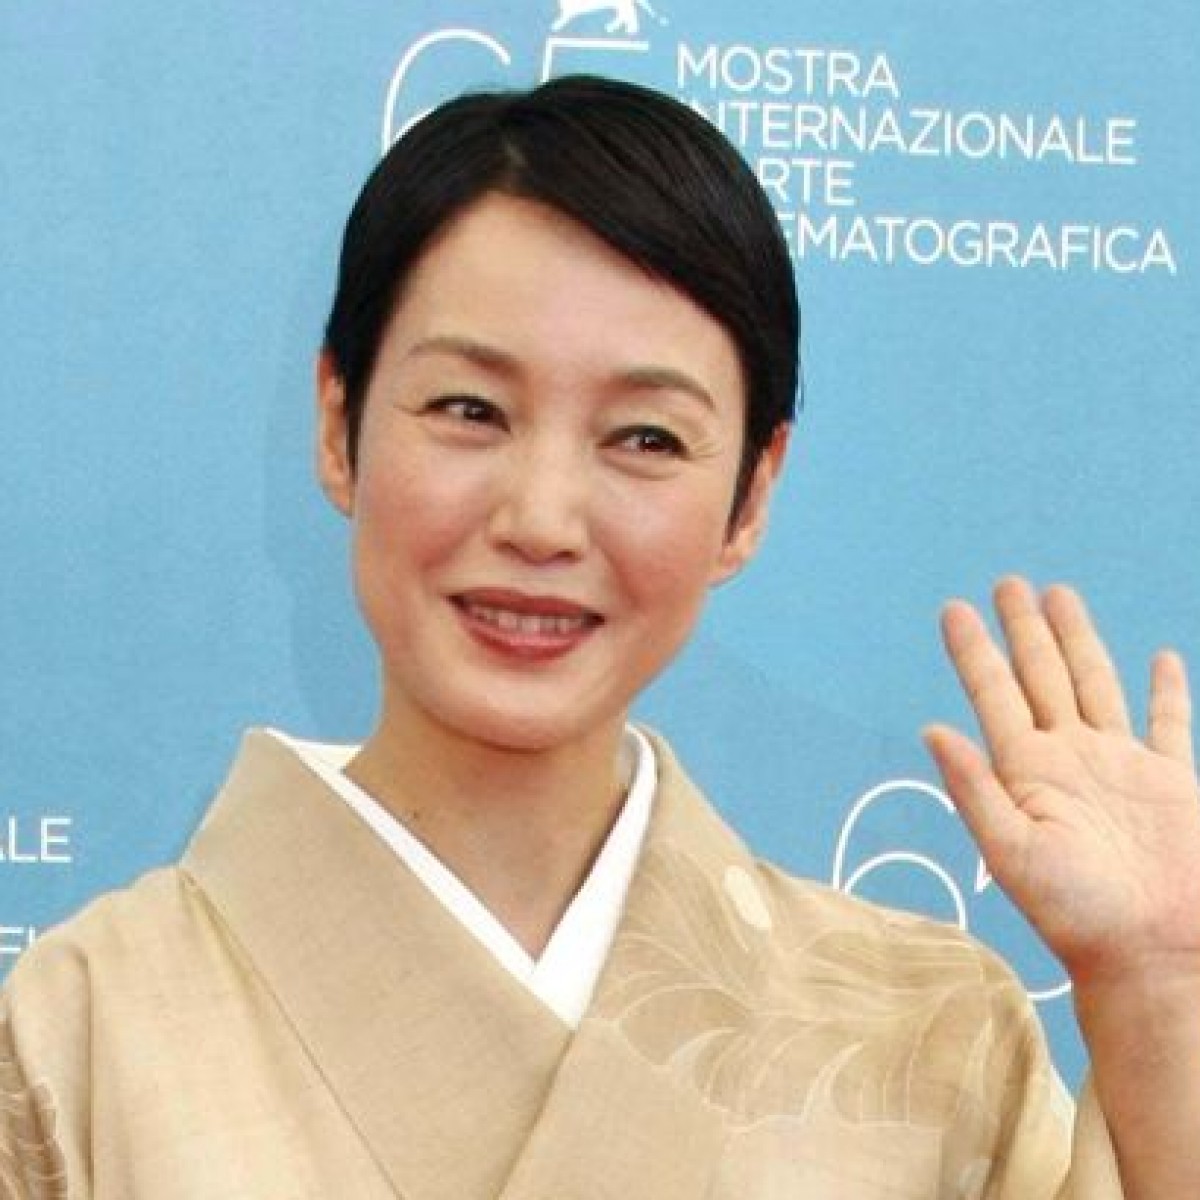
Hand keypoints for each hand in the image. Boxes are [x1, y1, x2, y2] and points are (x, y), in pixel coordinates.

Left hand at [924, 576, 1199, 989]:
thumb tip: (931, 730)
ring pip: (1096, 683)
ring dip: (1078, 641)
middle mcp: (1069, 759)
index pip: (994, 693)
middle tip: (1008, 583)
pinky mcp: (1171, 783)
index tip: (954, 609)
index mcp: (1027, 771)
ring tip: (1059, 596)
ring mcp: (1121, 766)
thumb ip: (974, 789)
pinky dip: (1167, 691)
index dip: (974, 651)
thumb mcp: (1012, 851)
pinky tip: (1162, 659)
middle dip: (1025, 629)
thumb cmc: (1079, 915)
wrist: (1155, 957)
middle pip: (1042, 675)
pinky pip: (1168, 724)